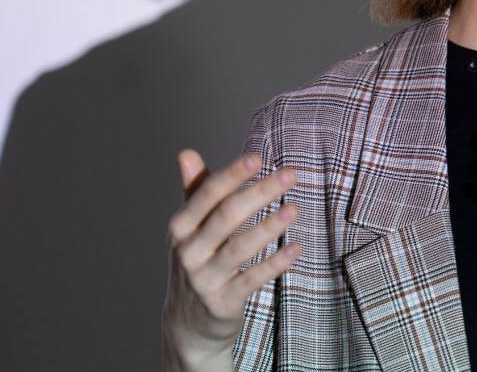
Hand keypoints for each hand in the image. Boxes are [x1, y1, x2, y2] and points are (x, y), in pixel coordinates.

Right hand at [161, 150, 300, 370]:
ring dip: (269, 226)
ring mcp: (204, 279)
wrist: (187, 325)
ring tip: (295, 209)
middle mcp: (188, 251)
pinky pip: (252, 279)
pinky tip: (296, 247)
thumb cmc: (197, 262)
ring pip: (240, 247)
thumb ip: (194, 191)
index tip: (258, 157)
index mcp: (180, 227)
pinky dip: (275, 263)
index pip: (207, 194)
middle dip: (260, 192)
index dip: (232, 174)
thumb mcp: (190, 229)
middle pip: (227, 215)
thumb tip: (186, 152)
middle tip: (291, 174)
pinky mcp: (222, 302)